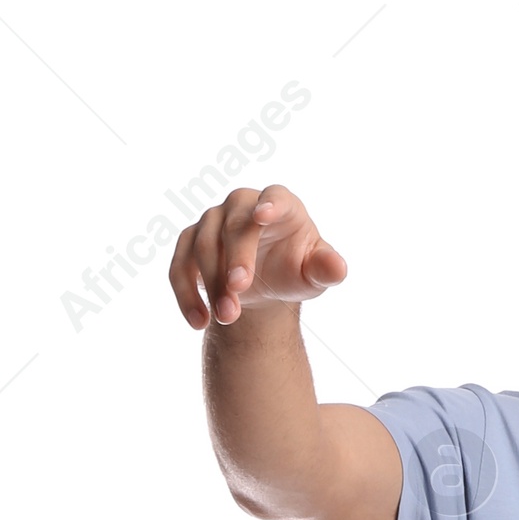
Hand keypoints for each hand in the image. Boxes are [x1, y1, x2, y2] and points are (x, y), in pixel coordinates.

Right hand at [169, 183, 346, 329]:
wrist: (265, 287)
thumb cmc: (294, 272)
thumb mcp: (313, 275)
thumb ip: (326, 270)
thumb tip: (338, 268)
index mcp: (279, 204)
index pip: (274, 197)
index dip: (268, 204)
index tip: (263, 216)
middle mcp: (242, 205)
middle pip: (233, 226)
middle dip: (234, 261)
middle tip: (238, 293)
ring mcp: (212, 221)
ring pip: (203, 245)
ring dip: (212, 283)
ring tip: (227, 318)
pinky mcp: (190, 243)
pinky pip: (180, 265)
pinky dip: (186, 294)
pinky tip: (199, 322)